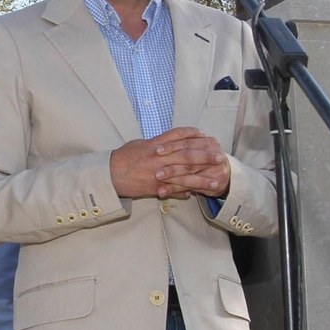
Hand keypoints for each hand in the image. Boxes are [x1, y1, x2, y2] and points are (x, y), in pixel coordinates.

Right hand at [110, 127, 230, 200]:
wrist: (108, 174)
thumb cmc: (122, 158)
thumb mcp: (139, 145)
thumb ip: (156, 144)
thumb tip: (168, 144)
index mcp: (155, 145)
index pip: (179, 136)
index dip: (194, 135)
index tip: (206, 136)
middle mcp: (158, 157)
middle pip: (187, 155)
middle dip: (205, 156)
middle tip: (220, 157)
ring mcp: (157, 173)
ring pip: (184, 175)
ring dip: (201, 179)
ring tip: (216, 182)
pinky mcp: (154, 187)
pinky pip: (173, 189)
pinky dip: (184, 191)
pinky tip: (196, 193)